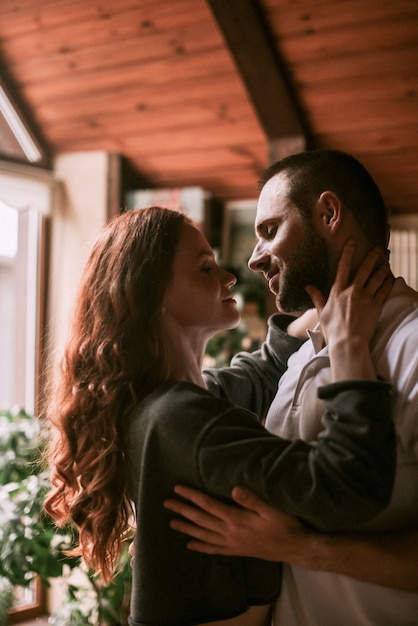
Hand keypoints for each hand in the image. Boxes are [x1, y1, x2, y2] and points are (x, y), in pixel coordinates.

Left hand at [164, 484, 307, 560]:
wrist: (296, 548)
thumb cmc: (286, 525)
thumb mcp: (272, 508)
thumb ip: (252, 499)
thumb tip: (234, 488)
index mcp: (236, 519)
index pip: (209, 505)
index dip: (192, 495)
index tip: (178, 488)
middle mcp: (230, 532)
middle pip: (201, 519)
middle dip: (183, 510)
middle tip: (166, 503)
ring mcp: (233, 543)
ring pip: (204, 535)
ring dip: (187, 528)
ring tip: (172, 523)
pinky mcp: (237, 551)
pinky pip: (214, 549)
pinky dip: (201, 546)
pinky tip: (191, 546)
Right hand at [306, 241, 392, 347]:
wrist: (348, 343)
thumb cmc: (333, 330)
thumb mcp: (321, 312)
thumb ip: (316, 297)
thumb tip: (308, 286)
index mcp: (337, 291)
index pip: (343, 267)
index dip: (348, 253)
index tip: (352, 242)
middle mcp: (352, 291)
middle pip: (365, 269)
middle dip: (371, 257)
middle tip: (376, 250)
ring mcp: (366, 298)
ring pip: (377, 277)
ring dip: (382, 269)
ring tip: (385, 263)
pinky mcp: (376, 306)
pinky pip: (384, 290)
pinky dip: (388, 282)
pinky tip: (390, 278)